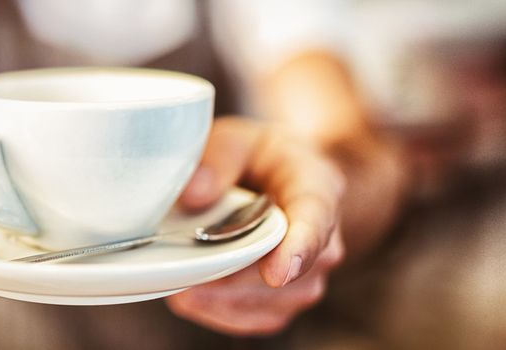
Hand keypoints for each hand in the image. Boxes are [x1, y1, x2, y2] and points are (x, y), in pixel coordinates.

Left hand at [166, 118, 345, 334]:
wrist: (280, 181)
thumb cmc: (260, 158)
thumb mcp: (239, 138)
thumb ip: (218, 158)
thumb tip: (194, 194)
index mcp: (319, 188)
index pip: (317, 221)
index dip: (299, 249)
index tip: (276, 273)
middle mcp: (325, 239)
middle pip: (289, 273)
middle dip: (235, 279)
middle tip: (186, 280)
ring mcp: (309, 276)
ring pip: (272, 303)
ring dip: (224, 299)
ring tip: (180, 287)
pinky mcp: (287, 301)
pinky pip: (257, 319)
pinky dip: (221, 313)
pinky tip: (193, 296)